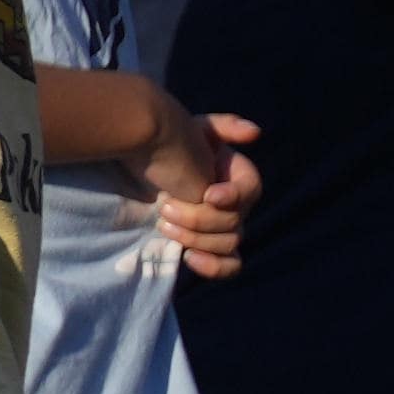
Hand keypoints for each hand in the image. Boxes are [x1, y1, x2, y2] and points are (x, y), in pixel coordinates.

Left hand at [138, 93, 261, 278]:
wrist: (138, 166)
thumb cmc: (167, 145)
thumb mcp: (195, 129)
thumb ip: (225, 126)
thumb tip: (255, 133)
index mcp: (237, 179)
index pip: (250, 192)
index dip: (234, 196)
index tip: (208, 195)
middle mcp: (235, 205)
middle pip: (234, 223)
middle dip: (199, 218)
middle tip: (164, 205)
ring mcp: (221, 228)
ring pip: (228, 244)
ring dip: (195, 238)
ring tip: (163, 224)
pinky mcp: (207, 248)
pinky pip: (228, 265)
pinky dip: (214, 266)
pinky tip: (189, 258)